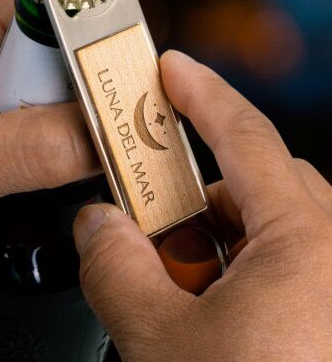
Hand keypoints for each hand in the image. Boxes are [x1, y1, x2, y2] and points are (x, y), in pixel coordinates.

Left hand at [0, 0, 97, 272]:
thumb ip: (40, 148)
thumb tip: (114, 135)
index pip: (55, 12)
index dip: (95, 50)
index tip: (126, 91)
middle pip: (59, 52)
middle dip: (80, 97)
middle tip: (95, 139)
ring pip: (51, 87)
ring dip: (63, 122)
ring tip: (59, 157)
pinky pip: (35, 111)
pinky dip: (50, 137)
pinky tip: (46, 161)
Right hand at [73, 51, 330, 360]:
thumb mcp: (162, 345)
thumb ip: (116, 270)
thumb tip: (94, 225)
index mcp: (308, 246)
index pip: (244, 135)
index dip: (200, 93)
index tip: (172, 68)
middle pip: (255, 183)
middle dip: (196, 194)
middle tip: (153, 218)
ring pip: (271, 225)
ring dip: (219, 240)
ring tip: (184, 284)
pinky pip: (289, 260)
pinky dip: (244, 268)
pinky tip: (217, 309)